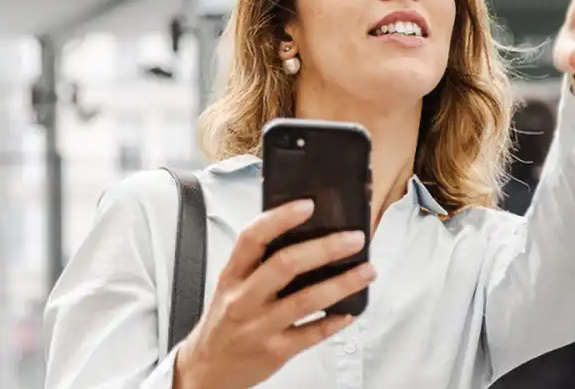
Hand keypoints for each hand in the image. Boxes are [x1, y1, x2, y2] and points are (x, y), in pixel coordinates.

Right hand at [173, 200, 375, 388]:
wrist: (208, 369)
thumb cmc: (225, 321)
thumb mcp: (231, 286)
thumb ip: (259, 262)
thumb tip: (307, 233)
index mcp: (232, 276)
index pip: (252, 238)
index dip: (280, 218)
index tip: (307, 205)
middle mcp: (243, 300)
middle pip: (285, 265)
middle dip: (325, 248)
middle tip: (353, 239)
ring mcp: (259, 327)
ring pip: (306, 300)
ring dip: (342, 284)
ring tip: (367, 271)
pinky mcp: (276, 351)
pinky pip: (312, 334)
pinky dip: (336, 320)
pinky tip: (352, 310)